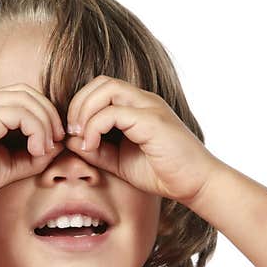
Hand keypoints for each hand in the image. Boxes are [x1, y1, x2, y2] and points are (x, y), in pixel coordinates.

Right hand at [0, 83, 66, 210]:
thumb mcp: (8, 166)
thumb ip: (31, 156)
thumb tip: (57, 147)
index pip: (22, 97)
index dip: (44, 115)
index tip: (54, 142)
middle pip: (27, 92)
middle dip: (49, 115)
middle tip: (57, 141)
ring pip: (25, 99)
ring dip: (44, 123)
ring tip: (45, 149)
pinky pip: (19, 112)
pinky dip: (35, 129)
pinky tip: (37, 150)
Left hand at [64, 75, 216, 204]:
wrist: (196, 184)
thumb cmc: (163, 173)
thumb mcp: (120, 162)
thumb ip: (96, 150)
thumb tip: (70, 141)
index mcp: (138, 107)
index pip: (102, 88)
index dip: (81, 105)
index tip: (73, 133)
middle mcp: (144, 101)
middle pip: (102, 82)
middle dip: (78, 103)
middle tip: (71, 131)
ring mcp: (150, 108)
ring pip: (107, 89)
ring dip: (85, 110)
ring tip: (80, 136)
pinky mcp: (152, 121)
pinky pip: (114, 113)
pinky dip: (94, 126)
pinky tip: (90, 145)